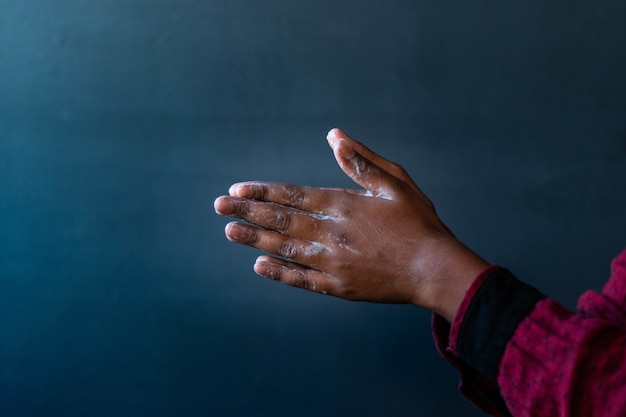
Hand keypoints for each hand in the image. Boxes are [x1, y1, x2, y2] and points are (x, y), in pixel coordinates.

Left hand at [214, 128, 488, 321]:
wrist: (434, 268)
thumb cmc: (418, 222)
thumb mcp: (394, 181)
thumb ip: (360, 160)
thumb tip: (334, 136)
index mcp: (341, 204)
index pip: (290, 196)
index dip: (261, 193)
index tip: (237, 190)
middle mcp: (330, 232)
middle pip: (279, 221)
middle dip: (247, 213)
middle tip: (219, 207)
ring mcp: (331, 261)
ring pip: (284, 248)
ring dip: (254, 240)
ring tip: (229, 232)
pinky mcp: (338, 286)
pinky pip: (301, 279)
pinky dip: (279, 273)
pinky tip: (259, 266)